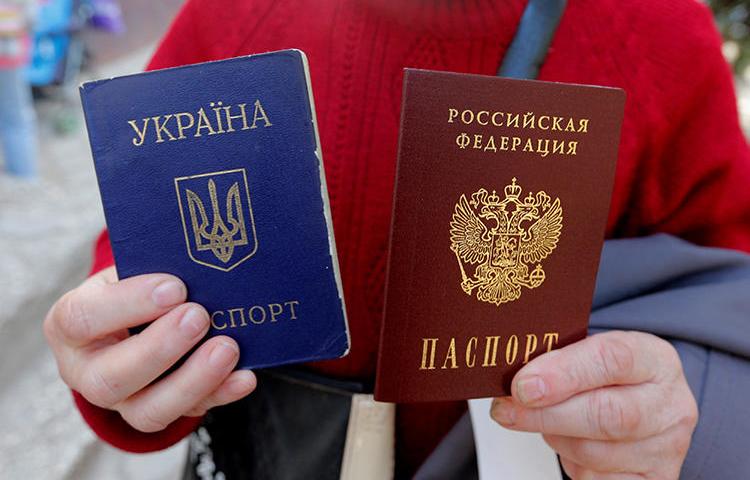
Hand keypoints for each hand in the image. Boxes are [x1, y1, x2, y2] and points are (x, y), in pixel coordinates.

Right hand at [44, 266, 255, 431]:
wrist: (136, 316)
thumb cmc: (132, 286)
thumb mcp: (127, 269)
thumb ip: (152, 268)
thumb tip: (201, 257)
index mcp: (68, 325)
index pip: (82, 320)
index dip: (128, 304)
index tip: (175, 287)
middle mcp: (86, 371)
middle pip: (110, 378)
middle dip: (161, 349)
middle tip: (200, 316)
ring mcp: (122, 400)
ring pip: (148, 411)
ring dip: (193, 380)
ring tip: (228, 348)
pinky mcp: (157, 412)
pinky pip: (188, 414)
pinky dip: (220, 394)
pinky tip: (244, 376)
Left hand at [491, 331, 697, 478]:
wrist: (640, 407)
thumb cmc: (607, 378)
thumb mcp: (590, 354)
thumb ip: (557, 359)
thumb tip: (514, 378)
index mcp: (654, 358)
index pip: (612, 358)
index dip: (563, 372)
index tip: (523, 385)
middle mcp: (670, 403)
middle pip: (606, 413)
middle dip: (548, 414)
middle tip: (508, 410)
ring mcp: (666, 447)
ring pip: (596, 451)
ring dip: (555, 438)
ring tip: (540, 422)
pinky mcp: (655, 479)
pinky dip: (572, 464)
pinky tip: (564, 446)